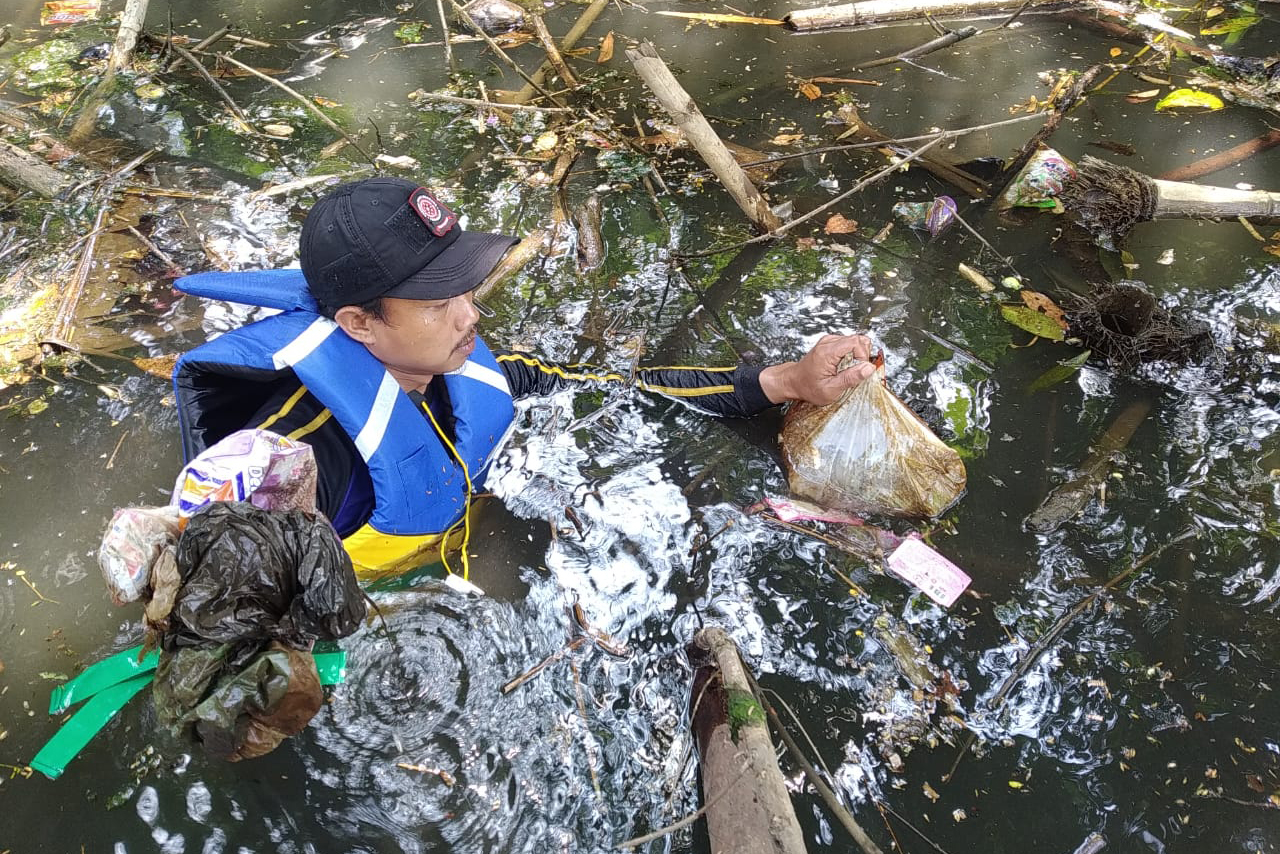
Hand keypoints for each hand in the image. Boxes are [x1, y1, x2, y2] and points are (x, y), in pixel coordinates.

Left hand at [759, 334, 876, 405]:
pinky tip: (844, 366)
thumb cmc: (808, 387)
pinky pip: (849, 344)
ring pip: (855, 341)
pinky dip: (852, 355)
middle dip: (862, 356)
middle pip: (858, 339)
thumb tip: (869, 368)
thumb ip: (851, 378)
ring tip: (847, 370)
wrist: (794, 382)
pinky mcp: (831, 343)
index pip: (856, 342)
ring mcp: (829, 341)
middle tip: (854, 371)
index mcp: (827, 352)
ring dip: (857, 356)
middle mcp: (828, 343)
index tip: (859, 369)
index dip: (863, 356)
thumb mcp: (831, 389)